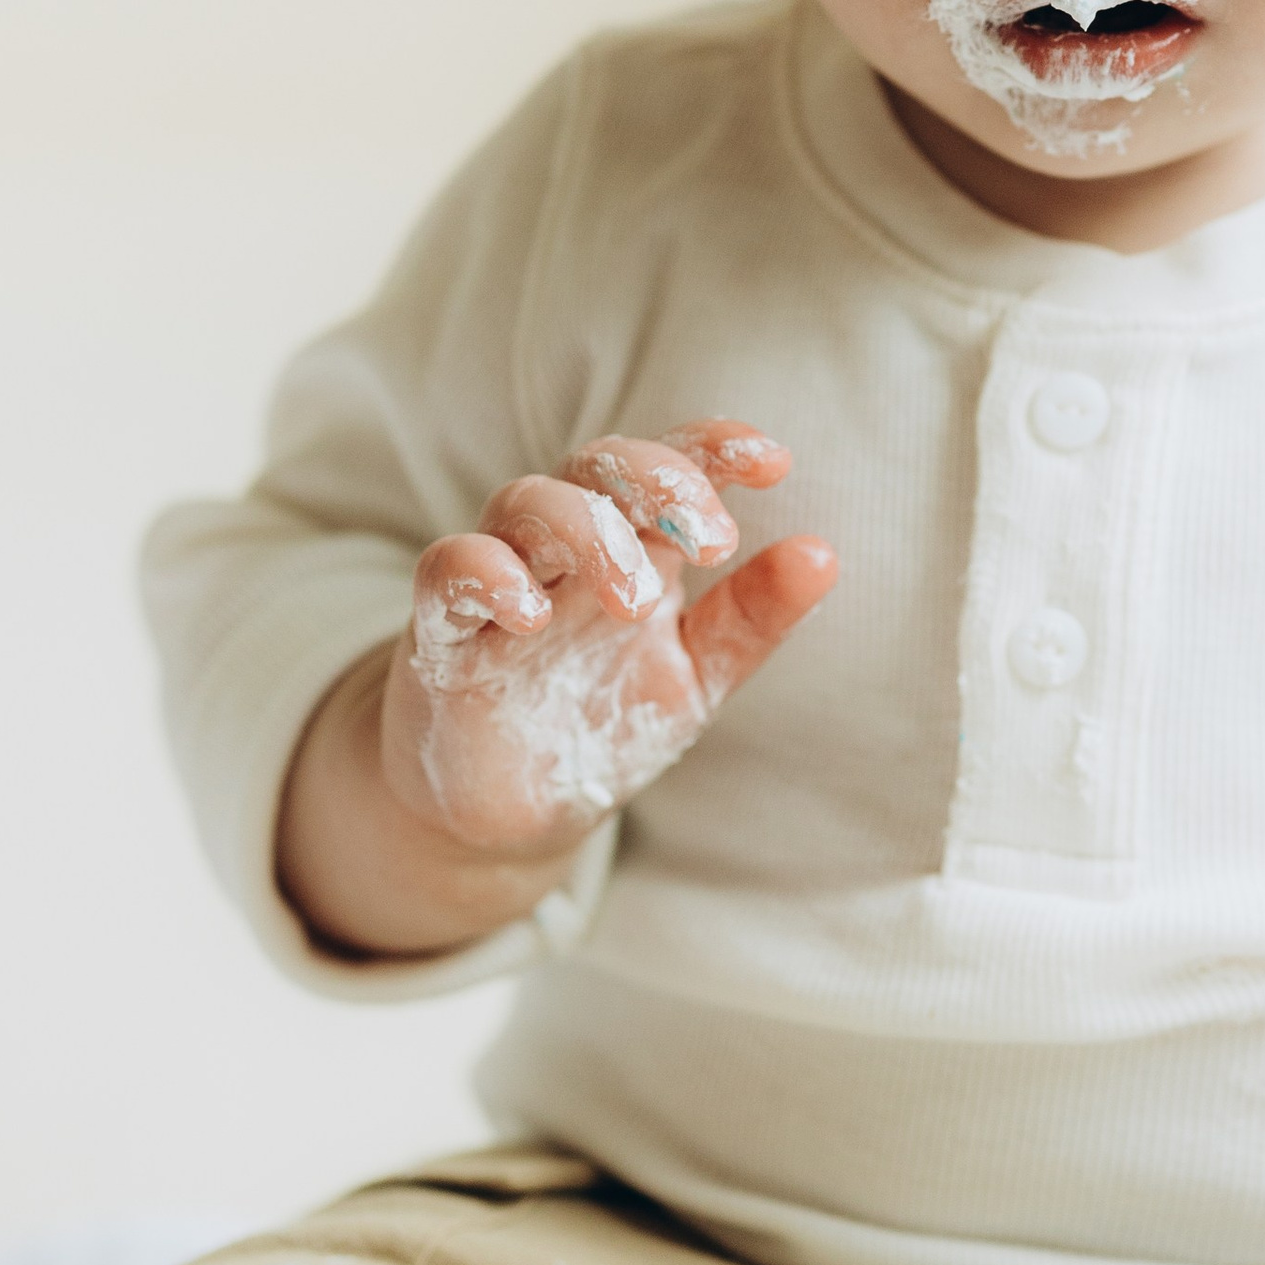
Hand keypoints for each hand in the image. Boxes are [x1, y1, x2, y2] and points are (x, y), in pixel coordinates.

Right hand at [384, 421, 836, 856]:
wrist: (512, 817)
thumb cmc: (603, 722)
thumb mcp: (694, 676)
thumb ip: (751, 620)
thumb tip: (825, 555)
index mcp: (631, 545)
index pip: (668, 466)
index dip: (713, 447)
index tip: (773, 462)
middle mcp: (563, 549)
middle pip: (598, 465)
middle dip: (659, 481)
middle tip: (712, 540)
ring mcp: (499, 585)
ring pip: (525, 501)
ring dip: (587, 532)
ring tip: (636, 598)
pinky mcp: (440, 635)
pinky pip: (448, 571)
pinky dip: (486, 575)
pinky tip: (531, 611)